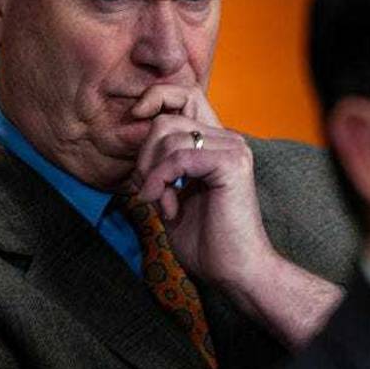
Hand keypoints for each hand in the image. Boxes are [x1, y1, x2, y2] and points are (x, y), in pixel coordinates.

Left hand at [129, 83, 342, 346]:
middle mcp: (229, 139)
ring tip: (162, 202)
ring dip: (151, 171)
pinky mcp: (231, 164)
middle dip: (144, 154)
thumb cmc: (206, 242)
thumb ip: (160, 168)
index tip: (134, 123)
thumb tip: (136, 144)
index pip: (184, 97)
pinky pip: (179, 156)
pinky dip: (161, 179)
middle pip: (166, 119)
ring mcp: (233, 149)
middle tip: (149, 188)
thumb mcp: (172, 196)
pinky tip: (164, 205)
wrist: (235, 271)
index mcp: (218, 144)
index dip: (155, 100)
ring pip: (168, 135)